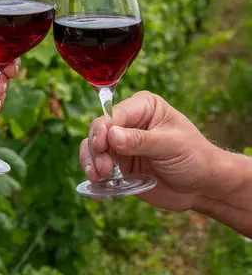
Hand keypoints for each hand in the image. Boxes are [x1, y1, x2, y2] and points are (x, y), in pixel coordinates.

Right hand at [79, 91, 219, 210]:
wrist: (202, 186)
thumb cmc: (193, 156)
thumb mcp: (170, 145)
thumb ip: (140, 140)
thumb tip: (112, 135)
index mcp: (143, 106)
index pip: (114, 113)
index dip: (103, 129)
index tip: (101, 146)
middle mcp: (129, 122)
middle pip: (99, 129)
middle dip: (96, 148)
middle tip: (104, 169)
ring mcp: (122, 144)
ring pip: (93, 147)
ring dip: (92, 162)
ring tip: (99, 177)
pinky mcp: (120, 164)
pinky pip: (98, 165)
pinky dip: (94, 175)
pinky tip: (98, 187)